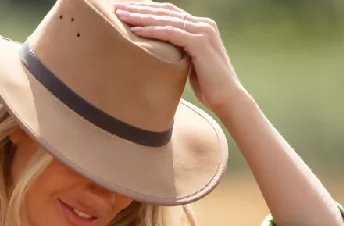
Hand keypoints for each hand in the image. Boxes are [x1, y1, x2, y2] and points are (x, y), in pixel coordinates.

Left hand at [113, 2, 246, 118]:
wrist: (228, 98)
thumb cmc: (208, 87)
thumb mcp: (190, 65)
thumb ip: (179, 54)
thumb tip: (160, 56)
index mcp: (200, 26)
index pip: (168, 13)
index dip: (146, 10)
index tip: (125, 10)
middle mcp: (202, 24)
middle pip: (164, 11)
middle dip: (138, 8)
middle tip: (116, 7)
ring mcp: (202, 31)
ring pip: (165, 19)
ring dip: (140, 16)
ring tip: (120, 15)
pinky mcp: (200, 43)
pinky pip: (171, 33)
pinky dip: (152, 31)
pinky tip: (135, 30)